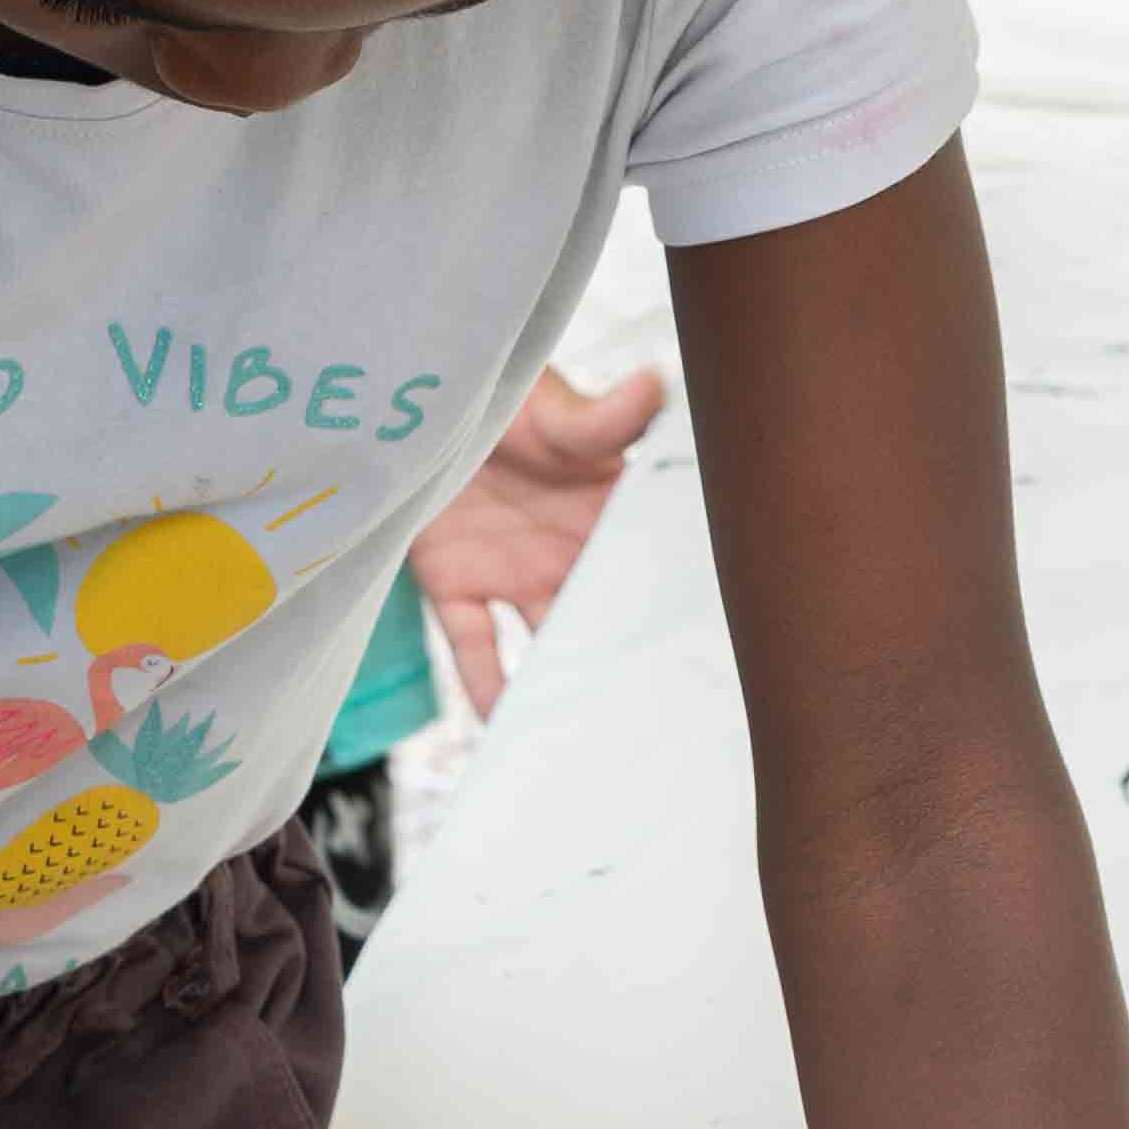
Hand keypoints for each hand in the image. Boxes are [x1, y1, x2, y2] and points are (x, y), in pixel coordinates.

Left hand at [409, 363, 662, 717]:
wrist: (421, 397)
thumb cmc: (506, 389)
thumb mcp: (557, 408)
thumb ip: (603, 416)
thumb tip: (657, 384)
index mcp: (607, 512)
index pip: (647, 571)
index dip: (673, 611)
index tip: (706, 657)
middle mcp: (567, 554)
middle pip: (602, 621)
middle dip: (624, 668)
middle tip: (657, 728)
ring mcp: (513, 574)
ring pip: (545, 645)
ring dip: (559, 688)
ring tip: (582, 743)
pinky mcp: (456, 584)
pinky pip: (475, 647)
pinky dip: (486, 686)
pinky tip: (503, 727)